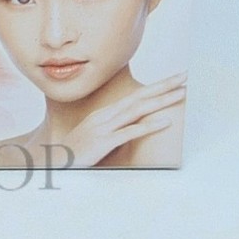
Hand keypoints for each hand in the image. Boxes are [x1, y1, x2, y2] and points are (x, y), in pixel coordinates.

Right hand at [56, 73, 186, 167]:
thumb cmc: (75, 152)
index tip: (174, 80)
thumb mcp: (95, 136)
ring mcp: (105, 127)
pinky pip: (131, 131)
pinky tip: (166, 121)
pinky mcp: (105, 141)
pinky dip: (149, 125)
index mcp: (105, 113)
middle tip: (184, 76)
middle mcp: (106, 115)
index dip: (156, 87)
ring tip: (182, 94)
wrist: (54, 161)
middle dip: (164, 86)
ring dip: (162, 101)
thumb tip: (128, 127)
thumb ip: (111, 129)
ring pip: (138, 109)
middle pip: (140, 96)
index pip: (135, 96)